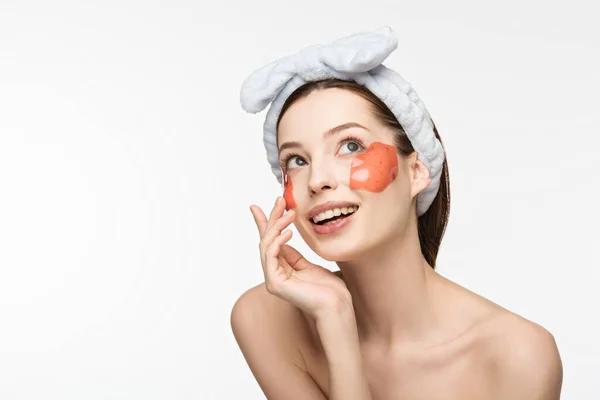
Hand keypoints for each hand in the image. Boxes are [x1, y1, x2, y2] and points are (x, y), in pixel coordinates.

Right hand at [250, 196, 351, 319]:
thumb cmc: (328, 288)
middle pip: (266, 240)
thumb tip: (283, 233)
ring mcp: (273, 279)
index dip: (264, 223)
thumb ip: (293, 252)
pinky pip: (270, 256)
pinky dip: (277, 241)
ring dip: (277, 226)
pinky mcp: (275, 284)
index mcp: (281, 268)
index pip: (270, 241)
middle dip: (271, 218)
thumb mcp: (308, 263)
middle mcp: (274, 273)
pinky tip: (288, 232)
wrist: (336, 305)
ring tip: (290, 214)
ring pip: (266, 246)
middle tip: (279, 200)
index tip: (257, 207)